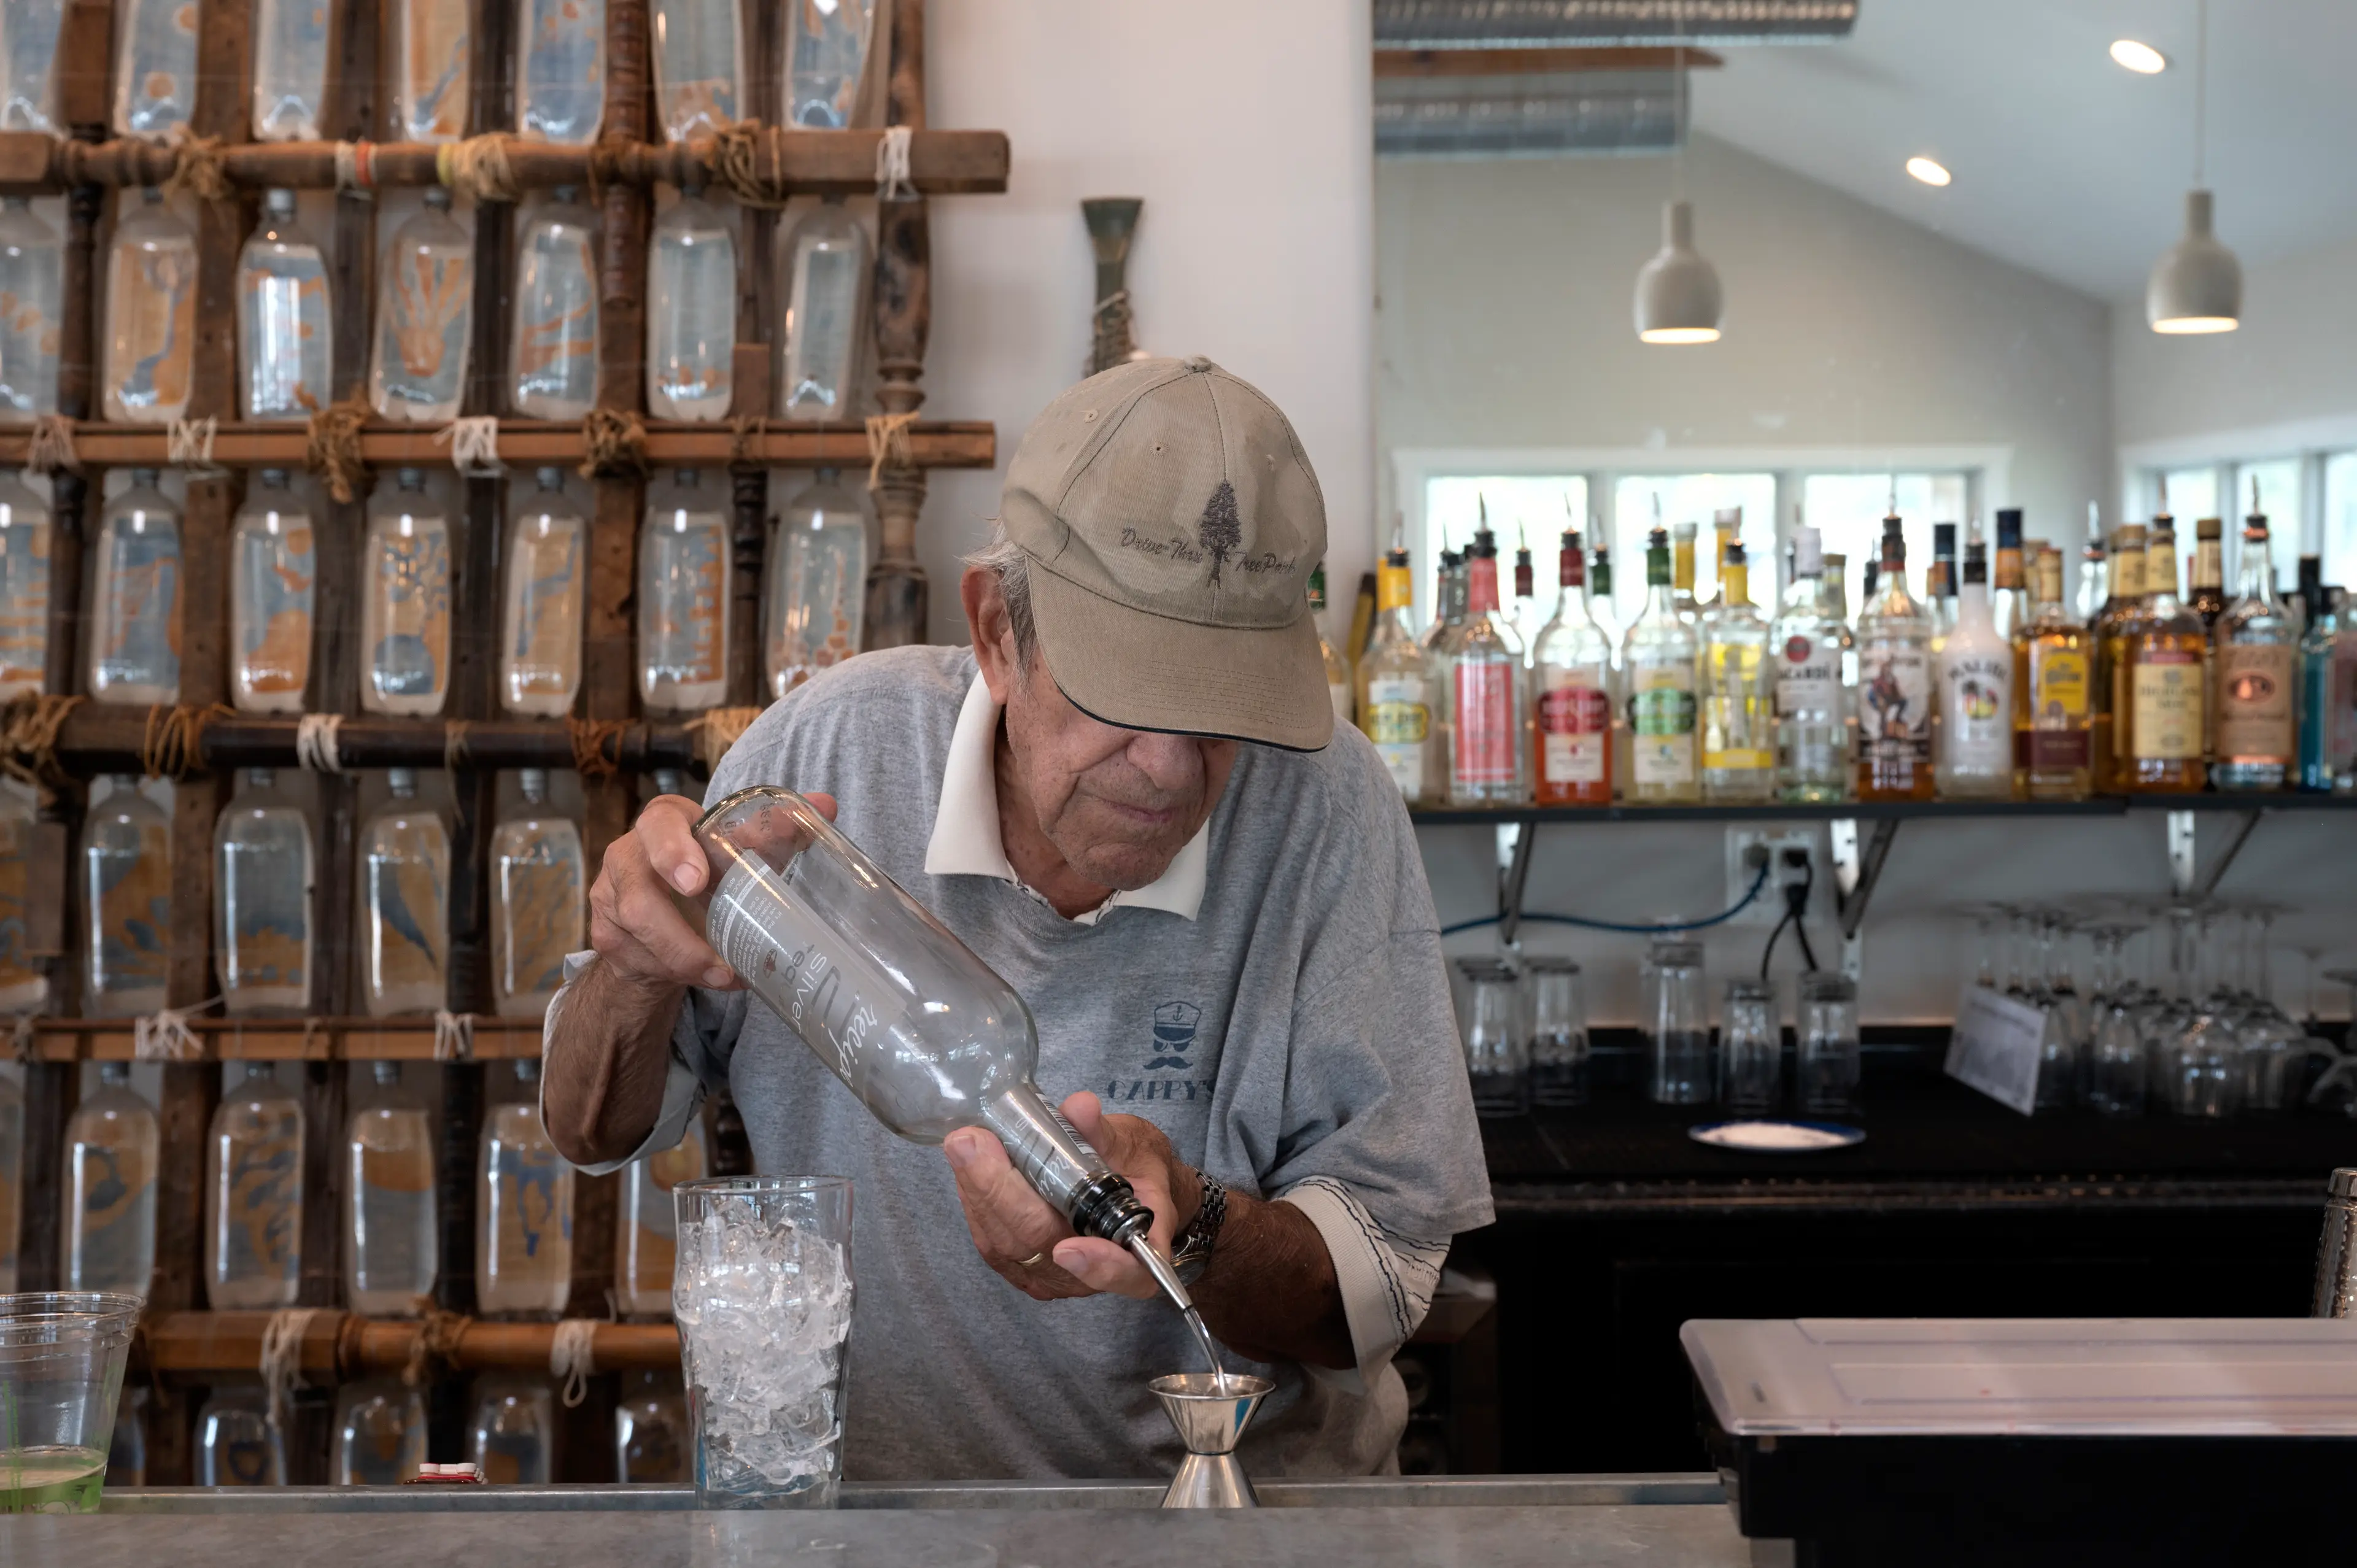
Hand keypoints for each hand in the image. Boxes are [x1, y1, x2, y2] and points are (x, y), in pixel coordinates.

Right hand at [586, 790, 837, 993]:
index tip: (696, 881)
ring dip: (685, 960)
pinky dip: (675, 974)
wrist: (667, 914)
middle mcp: (628, 854)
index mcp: (663, 822)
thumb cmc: (709, 870)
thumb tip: (825, 805)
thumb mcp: (738, 851)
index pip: (659, 824)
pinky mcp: (606, 933)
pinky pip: (636, 957)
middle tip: (718, 962)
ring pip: (637, 932)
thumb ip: (776, 830)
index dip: (673, 851)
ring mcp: (610, 895)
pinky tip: (705, 979)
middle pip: (637, 891)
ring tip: (724, 978)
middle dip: (676, 932)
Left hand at [944, 1092, 1199, 1301]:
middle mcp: (1092, 1277)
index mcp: (1140, 1252)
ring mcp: (1051, 1277)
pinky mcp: (1018, 1266)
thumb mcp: (1132, 1144)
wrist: (1123, 1188)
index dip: (1097, 1266)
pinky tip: (968, 1162)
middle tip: (971, 1144)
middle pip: (1042, 1249)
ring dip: (979, 1192)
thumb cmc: (1135, 1168)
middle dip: (1001, 1195)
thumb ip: (1103, 1133)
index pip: (1125, 1274)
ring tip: (966, 1143)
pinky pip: (990, 1240)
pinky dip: (975, 1199)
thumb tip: (1080, 1107)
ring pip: (1006, 1245)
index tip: (1067, 1248)